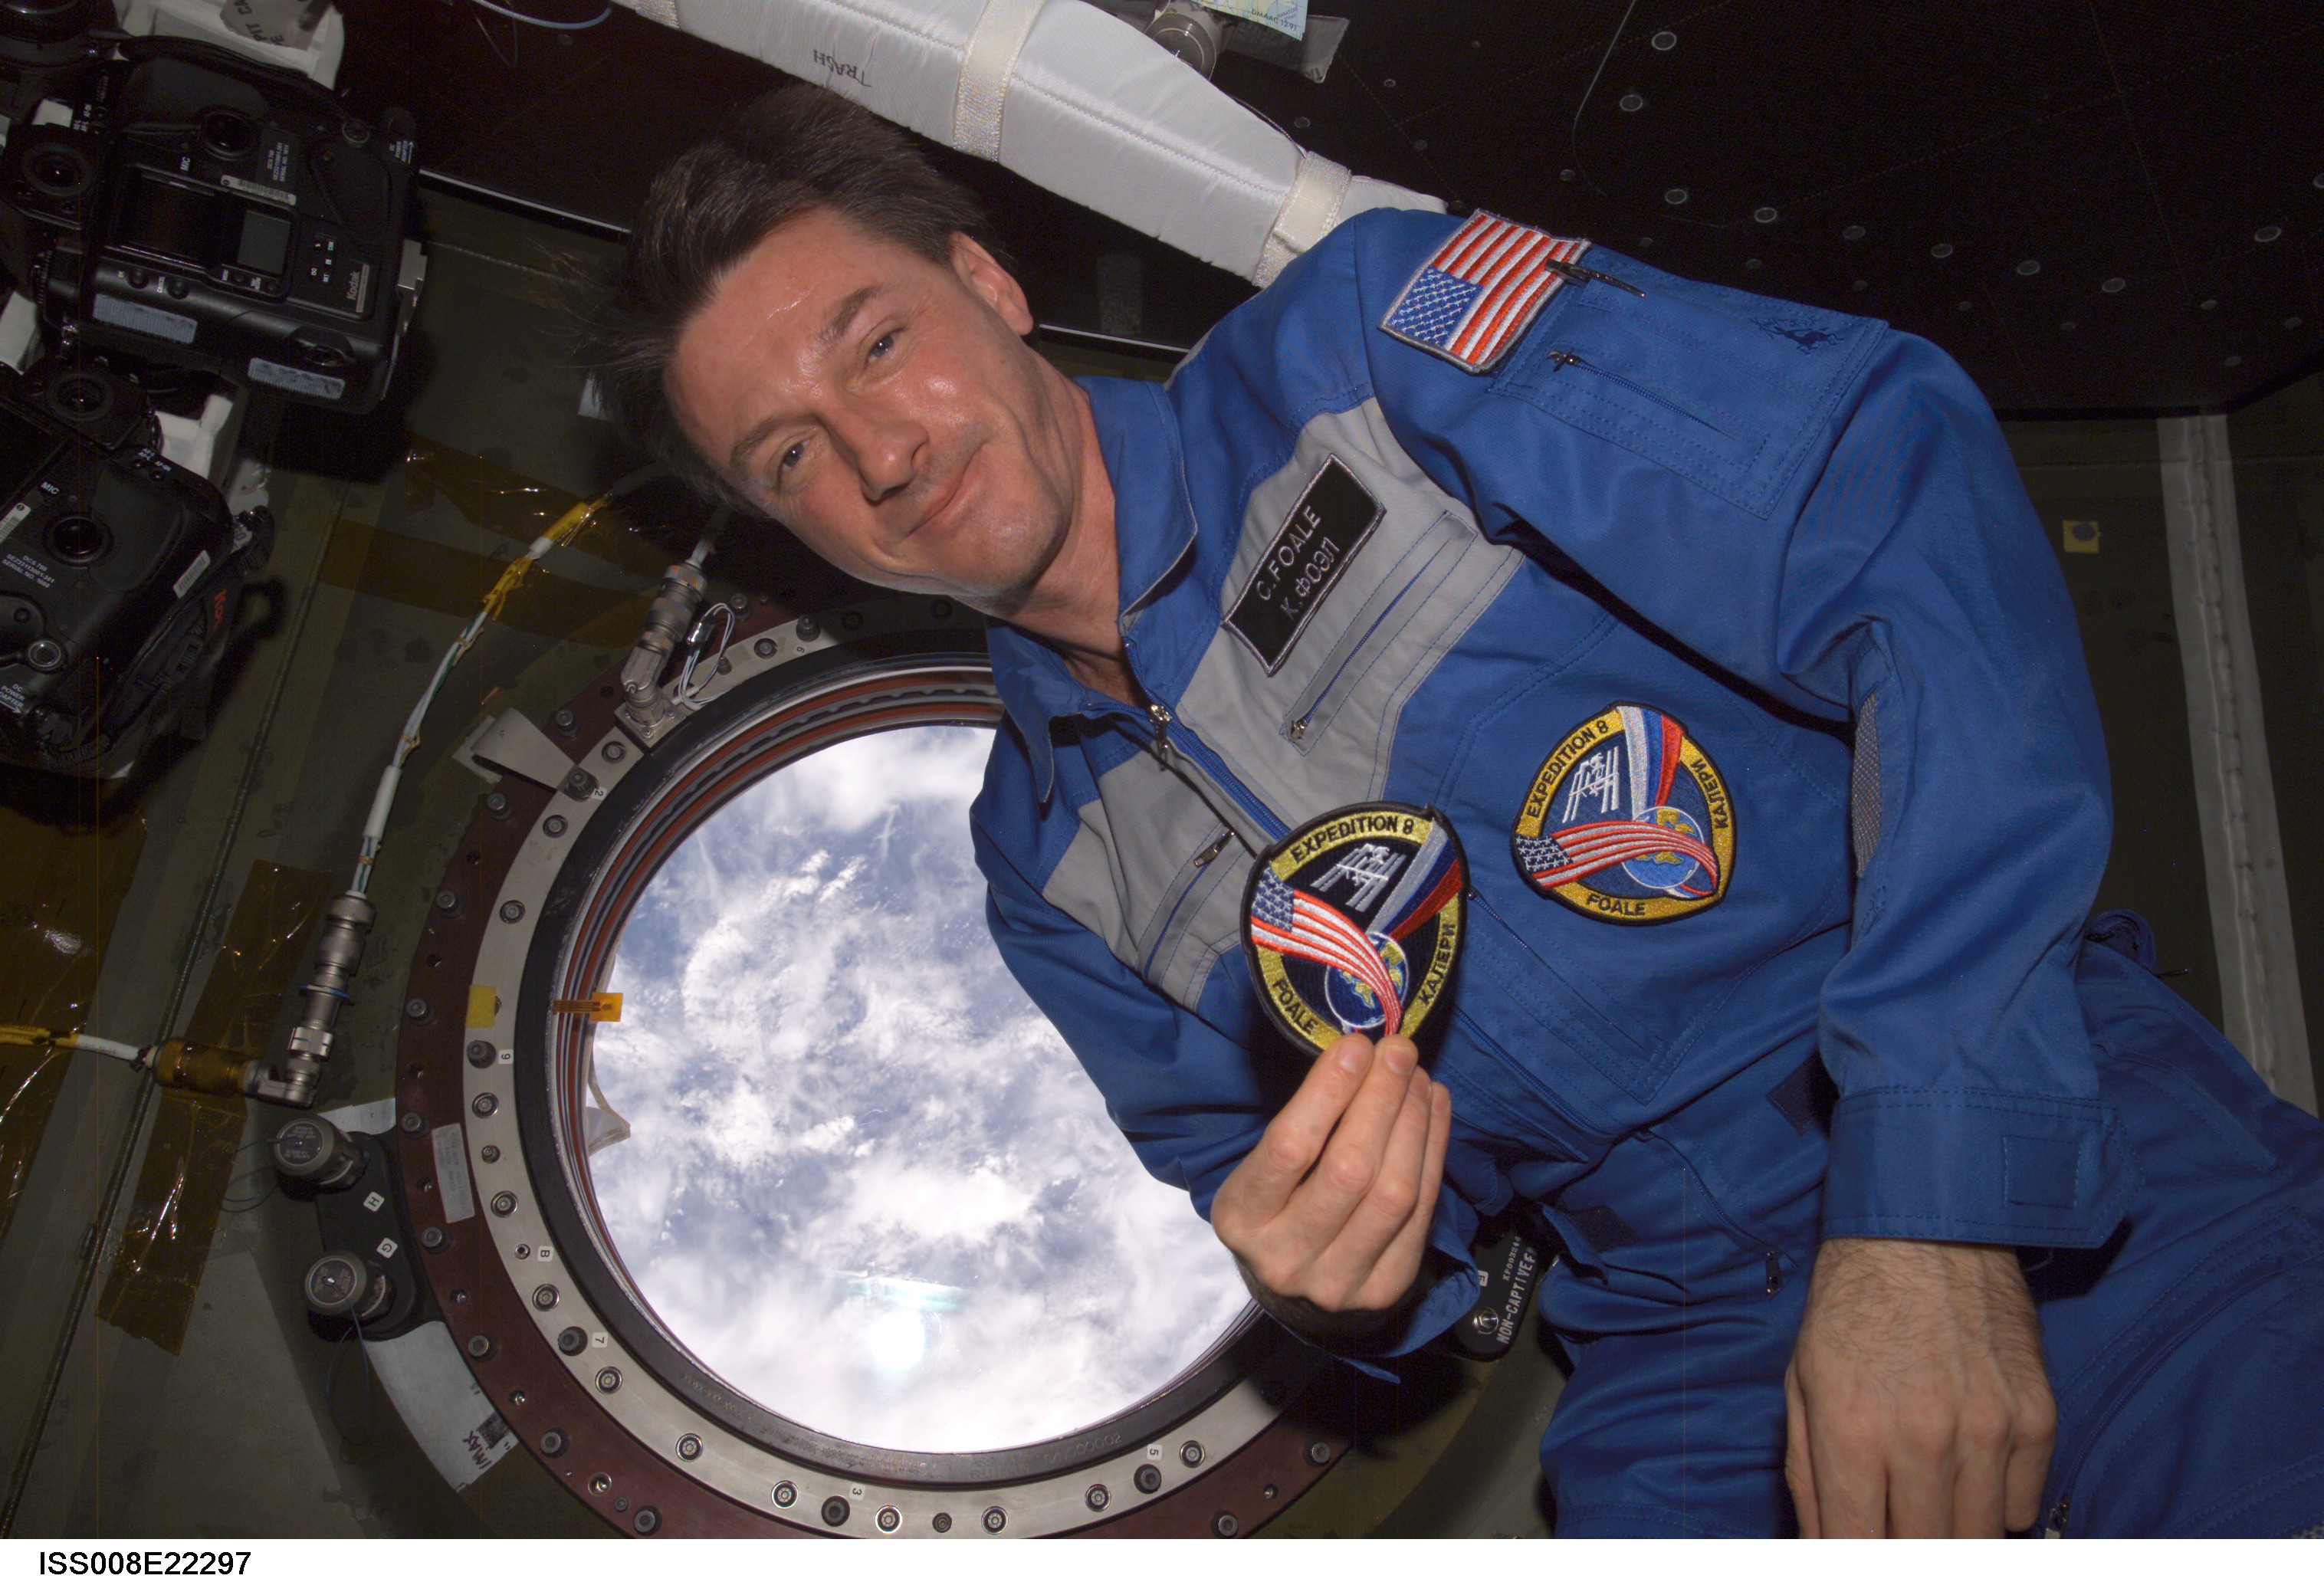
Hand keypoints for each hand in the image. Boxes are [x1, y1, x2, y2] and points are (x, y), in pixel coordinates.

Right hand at [1211, 1032, 1451, 1314]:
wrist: (1292, 1284)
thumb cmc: (1277, 1203)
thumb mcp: (1263, 1166)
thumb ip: (1304, 1123)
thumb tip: (1360, 1056)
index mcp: (1243, 1218)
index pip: (1290, 1147)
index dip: (1328, 1092)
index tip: (1355, 1046)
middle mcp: (1286, 1257)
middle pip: (1351, 1169)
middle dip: (1381, 1100)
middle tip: (1398, 1052)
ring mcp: (1338, 1282)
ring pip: (1394, 1193)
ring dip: (1414, 1123)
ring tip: (1419, 1078)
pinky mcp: (1385, 1290)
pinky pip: (1423, 1213)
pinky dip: (1434, 1152)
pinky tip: (1434, 1109)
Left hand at [1785, 1237, 2055, 1536]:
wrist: (1925, 1230)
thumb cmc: (1852, 1307)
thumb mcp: (1802, 1384)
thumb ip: (1808, 1477)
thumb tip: (1819, 1548)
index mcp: (1852, 1428)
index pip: (1856, 1547)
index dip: (1851, 1563)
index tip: (1854, 1553)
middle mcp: (1923, 1437)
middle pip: (1923, 1552)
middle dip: (1903, 1550)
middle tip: (1893, 1525)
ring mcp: (1988, 1430)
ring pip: (1977, 1540)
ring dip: (1949, 1534)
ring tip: (1927, 1503)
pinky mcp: (2037, 1418)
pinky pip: (2021, 1507)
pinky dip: (1994, 1505)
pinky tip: (1969, 1471)